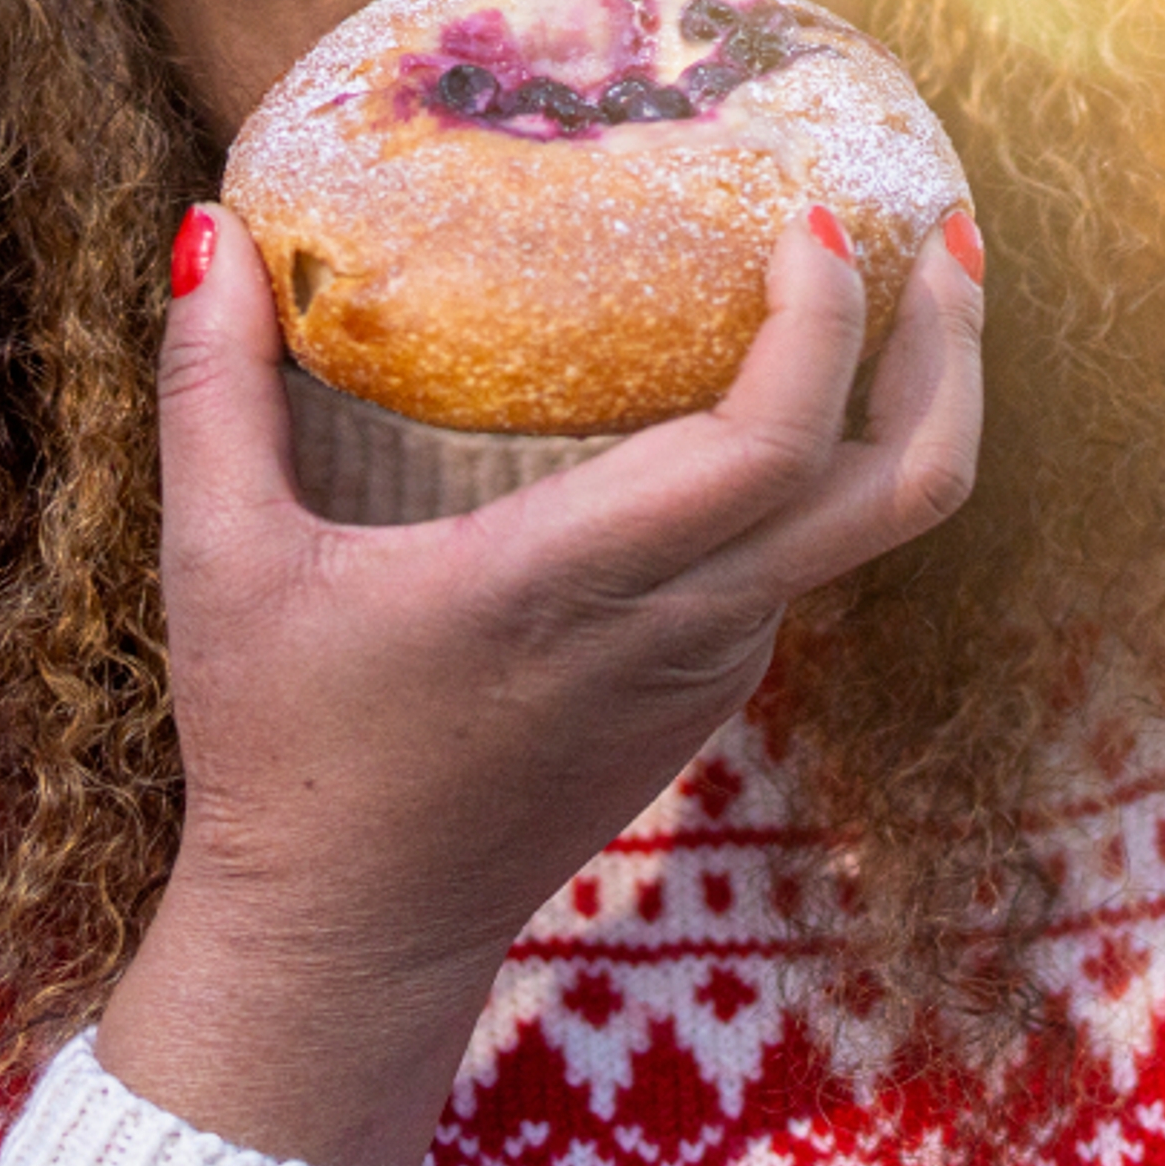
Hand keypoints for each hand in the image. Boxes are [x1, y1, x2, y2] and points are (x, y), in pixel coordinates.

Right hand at [92, 197, 982, 1165]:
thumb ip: (214, 393)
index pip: (769, 450)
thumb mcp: (221, 566)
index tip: (820, 221)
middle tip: (954, 232)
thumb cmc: (281, 750)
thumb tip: (210, 227)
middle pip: (903, 490)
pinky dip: (845, 454)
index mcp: (571, 583)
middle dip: (952, 353)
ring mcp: (716, 660)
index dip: (825, 329)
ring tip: (917, 280)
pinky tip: (800, 379)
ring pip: (880, 524)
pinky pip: (816, 552)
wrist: (353, 944)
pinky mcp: (716, 681)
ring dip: (917, 398)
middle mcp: (679, 624)